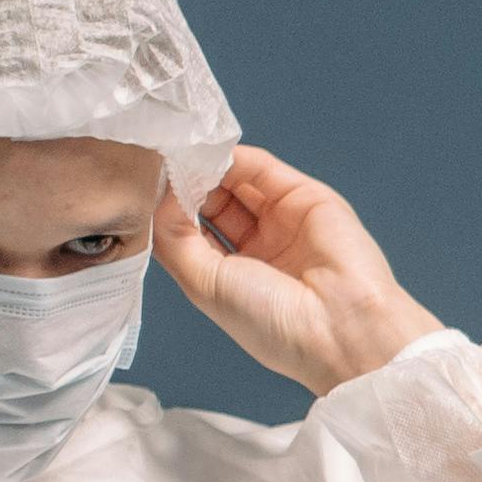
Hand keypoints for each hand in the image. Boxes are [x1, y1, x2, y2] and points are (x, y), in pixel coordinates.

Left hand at [156, 150, 449, 394]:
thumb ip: (174, 237)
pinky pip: (261, 169)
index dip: (167, 211)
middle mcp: (257, 247)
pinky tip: (205, 155)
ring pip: (233, 182)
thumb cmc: (273, 321)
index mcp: (233, 278)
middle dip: (183, 185)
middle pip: (210, 202)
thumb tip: (157, 194)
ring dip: (204, 169)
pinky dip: (232, 158)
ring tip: (176, 158)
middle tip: (155, 167)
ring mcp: (281, 220)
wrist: (341, 326)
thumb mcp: (205, 284)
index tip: (140, 190)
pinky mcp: (304, 196)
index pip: (192, 232)